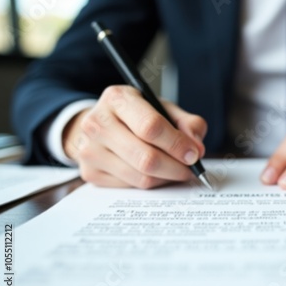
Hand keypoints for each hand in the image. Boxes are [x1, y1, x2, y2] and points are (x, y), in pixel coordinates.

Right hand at [63, 85, 206, 188]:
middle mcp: (97, 123)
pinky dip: (151, 183)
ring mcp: (89, 150)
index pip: (150, 126)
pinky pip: (131, 187)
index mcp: (117, 99)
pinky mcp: (90, 173)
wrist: (101, 124)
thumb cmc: (137, 115)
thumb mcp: (163, 108)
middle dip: (176, 167)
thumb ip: (187, 123)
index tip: (194, 154)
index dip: (177, 144)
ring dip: (166, 178)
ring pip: (141, 177)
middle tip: (190, 169)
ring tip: (176, 170)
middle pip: (146, 158)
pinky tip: (157, 173)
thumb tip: (197, 149)